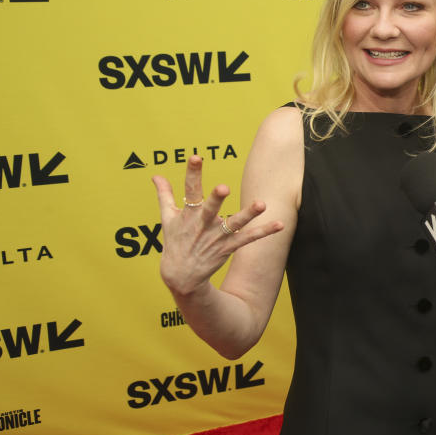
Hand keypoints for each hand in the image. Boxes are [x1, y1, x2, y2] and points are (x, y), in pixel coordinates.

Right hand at [152, 155, 282, 295]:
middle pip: (210, 209)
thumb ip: (165, 195)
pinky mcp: (228, 248)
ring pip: (234, 224)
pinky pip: (248, 239)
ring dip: (248, 215)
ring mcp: (216, 237)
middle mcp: (203, 224)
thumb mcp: (168, 219)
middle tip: (223, 187)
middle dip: (215, 199)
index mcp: (188, 214)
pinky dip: (264, 232)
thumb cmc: (175, 243)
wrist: (181, 277)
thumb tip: (156, 175)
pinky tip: (279, 224)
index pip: (189, 191)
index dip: (192, 174)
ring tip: (261, 204)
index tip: (195, 157)